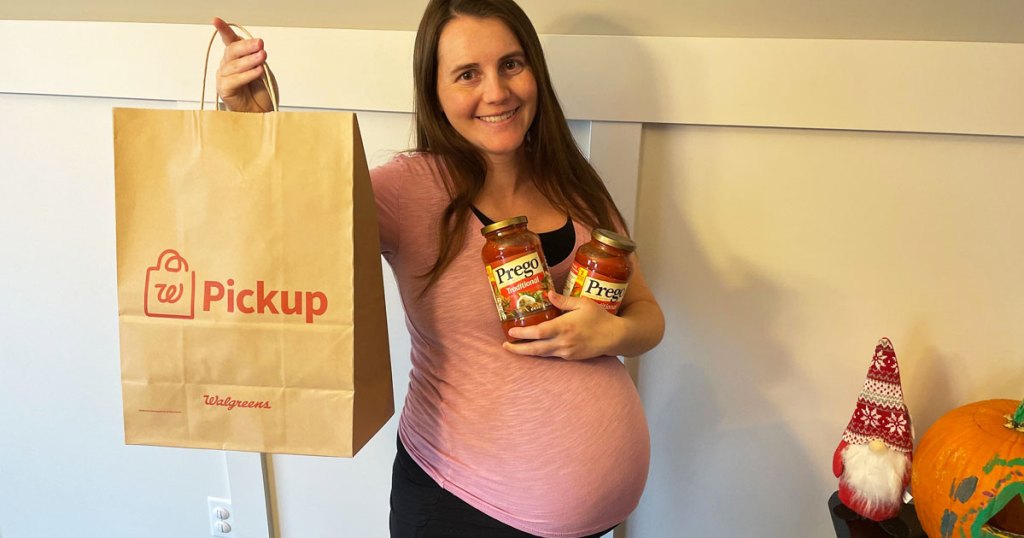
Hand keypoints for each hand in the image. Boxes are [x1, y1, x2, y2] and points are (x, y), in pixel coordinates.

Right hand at [213, 17, 274, 111]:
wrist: (259, 112)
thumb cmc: (259, 92)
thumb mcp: (262, 70)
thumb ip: (258, 59)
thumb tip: (258, 47)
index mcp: (235, 58)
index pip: (229, 41)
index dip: (223, 30)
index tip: (216, 21)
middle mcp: (227, 66)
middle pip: (232, 51)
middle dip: (246, 46)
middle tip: (260, 44)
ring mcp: (224, 77)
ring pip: (234, 65)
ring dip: (250, 60)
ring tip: (262, 57)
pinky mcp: (224, 90)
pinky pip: (235, 80)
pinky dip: (247, 75)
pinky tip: (258, 71)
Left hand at [502, 291, 621, 359]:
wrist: (615, 337)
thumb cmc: (600, 318)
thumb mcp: (583, 303)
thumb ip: (564, 300)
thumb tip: (548, 294)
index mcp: (565, 327)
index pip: (539, 332)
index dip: (523, 333)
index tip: (511, 331)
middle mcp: (564, 342)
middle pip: (536, 348)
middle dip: (518, 349)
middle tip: (505, 346)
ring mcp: (567, 352)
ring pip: (542, 354)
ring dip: (527, 352)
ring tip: (515, 348)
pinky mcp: (571, 357)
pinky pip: (552, 355)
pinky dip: (541, 353)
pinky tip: (535, 348)